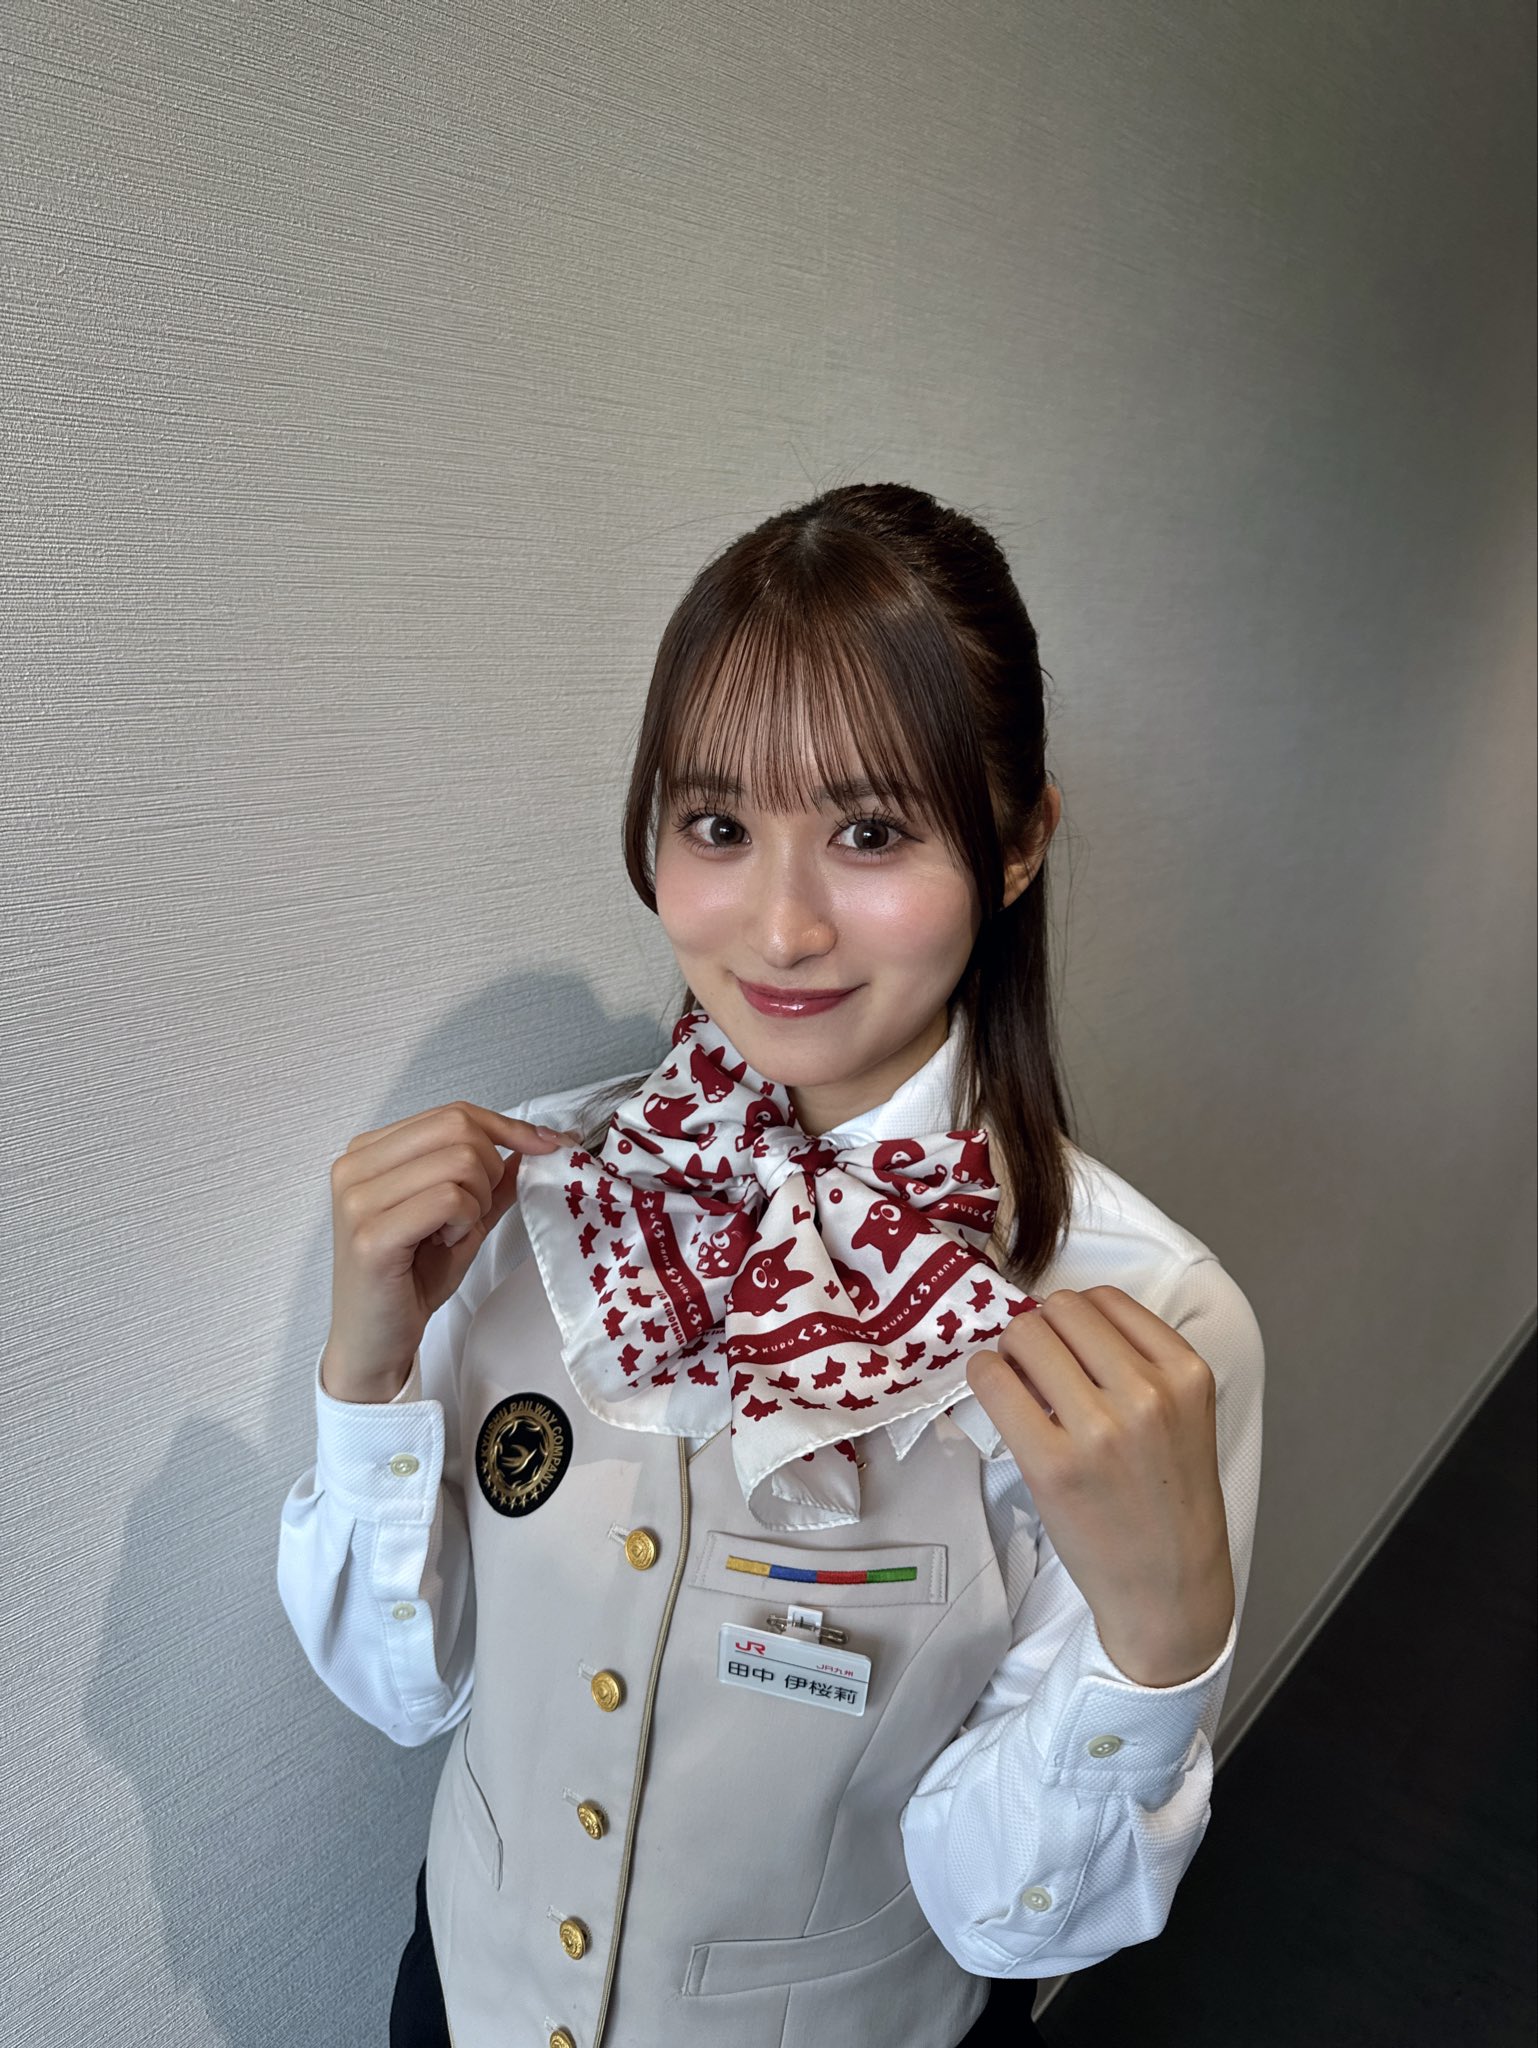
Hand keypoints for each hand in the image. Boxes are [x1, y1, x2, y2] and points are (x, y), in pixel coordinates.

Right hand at [323, 1103, 580, 1400]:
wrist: (374, 1341)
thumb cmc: (408, 1279)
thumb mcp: (459, 1217)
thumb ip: (492, 1179)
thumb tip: (538, 1143)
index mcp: (369, 1150)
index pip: (453, 1113)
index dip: (507, 1128)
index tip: (547, 1145)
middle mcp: (355, 1165)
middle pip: (458, 1129)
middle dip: (490, 1170)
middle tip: (474, 1212)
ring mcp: (357, 1198)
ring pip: (459, 1162)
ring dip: (476, 1202)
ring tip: (451, 1231)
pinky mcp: (370, 1233)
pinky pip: (449, 1199)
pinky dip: (464, 1221)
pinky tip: (443, 1243)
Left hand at [966, 1286, 1234, 1686]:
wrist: (1169, 1587)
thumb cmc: (1169, 1500)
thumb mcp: (1183, 1415)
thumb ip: (1136, 1362)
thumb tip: (1054, 1321)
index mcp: (1186, 1373)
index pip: (1106, 1299)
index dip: (1075, 1318)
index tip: (1067, 1347)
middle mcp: (1148, 1393)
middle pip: (1061, 1309)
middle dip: (1041, 1330)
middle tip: (1038, 1367)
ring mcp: (1099, 1429)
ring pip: (1027, 1334)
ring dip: (1012, 1351)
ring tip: (1021, 1384)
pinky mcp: (1051, 1465)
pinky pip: (994, 1380)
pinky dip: (986, 1376)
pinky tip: (999, 1396)